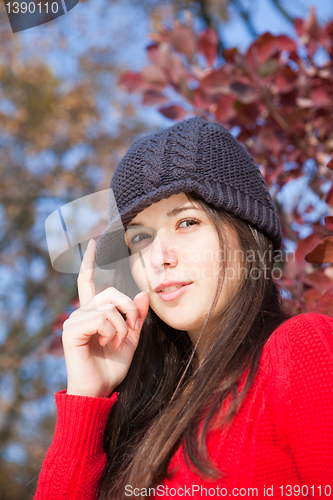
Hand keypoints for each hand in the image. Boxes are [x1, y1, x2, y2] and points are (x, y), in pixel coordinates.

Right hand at [62, 239, 148, 397]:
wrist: (100, 389)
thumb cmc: (113, 366)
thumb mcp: (131, 338)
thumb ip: (136, 317)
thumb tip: (143, 293)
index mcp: (93, 312)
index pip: (87, 281)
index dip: (89, 261)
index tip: (92, 242)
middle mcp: (81, 312)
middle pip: (111, 292)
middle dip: (130, 309)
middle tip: (133, 329)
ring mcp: (74, 320)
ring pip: (108, 307)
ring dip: (122, 326)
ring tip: (117, 342)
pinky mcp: (72, 331)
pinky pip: (100, 319)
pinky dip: (111, 332)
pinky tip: (105, 344)